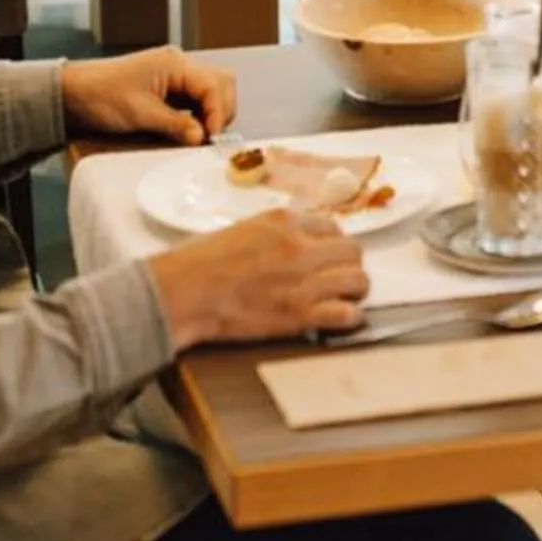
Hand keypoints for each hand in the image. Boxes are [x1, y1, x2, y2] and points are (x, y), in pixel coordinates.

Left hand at [61, 48, 237, 145]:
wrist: (72, 93)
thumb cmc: (101, 96)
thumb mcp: (139, 113)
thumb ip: (175, 125)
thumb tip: (202, 137)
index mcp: (174, 64)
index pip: (214, 85)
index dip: (218, 112)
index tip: (212, 137)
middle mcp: (179, 65)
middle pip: (220, 83)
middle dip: (221, 110)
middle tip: (211, 137)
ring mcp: (174, 75)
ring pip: (211, 91)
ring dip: (212, 113)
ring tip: (201, 136)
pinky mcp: (168, 88)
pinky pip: (195, 98)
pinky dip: (199, 114)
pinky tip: (191, 130)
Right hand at [149, 209, 369, 347]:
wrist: (183, 293)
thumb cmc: (200, 264)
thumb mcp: (243, 230)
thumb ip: (276, 232)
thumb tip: (297, 238)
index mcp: (285, 222)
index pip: (332, 227)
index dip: (332, 244)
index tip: (327, 256)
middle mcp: (300, 247)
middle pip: (353, 251)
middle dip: (348, 265)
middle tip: (338, 278)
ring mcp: (303, 280)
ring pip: (358, 280)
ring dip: (354, 290)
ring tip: (343, 298)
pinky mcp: (300, 314)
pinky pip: (347, 314)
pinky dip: (349, 318)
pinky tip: (340, 319)